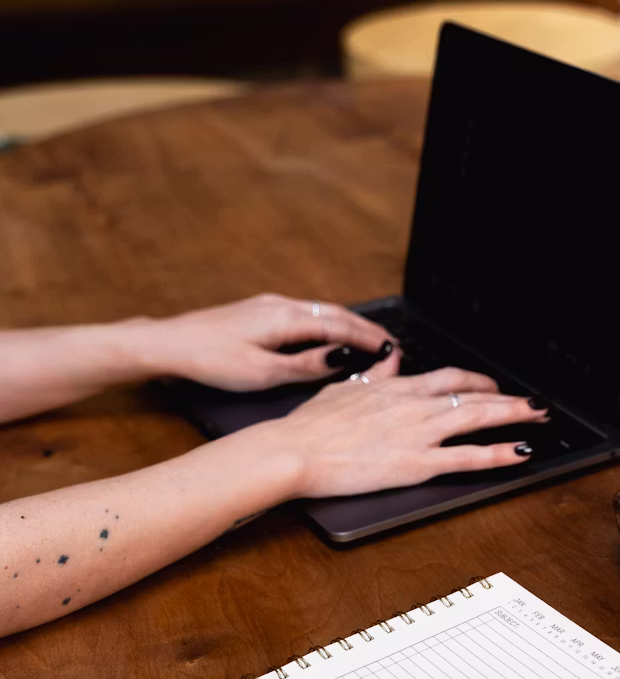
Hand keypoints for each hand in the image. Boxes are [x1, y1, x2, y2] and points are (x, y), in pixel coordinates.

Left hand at [127, 294, 395, 390]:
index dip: (370, 338)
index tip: (393, 349)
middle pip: (334, 313)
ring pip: (319, 311)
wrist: (168, 343)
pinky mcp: (257, 311)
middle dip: (365, 328)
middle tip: (389, 344)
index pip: (340, 325)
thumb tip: (340, 358)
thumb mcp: (263, 372)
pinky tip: (327, 335)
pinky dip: (325, 324)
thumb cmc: (210, 359)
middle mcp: (281, 305)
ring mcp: (268, 305)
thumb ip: (305, 365)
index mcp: (286, 318)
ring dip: (346, 325)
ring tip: (367, 340)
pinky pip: (303, 314)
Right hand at [267, 367, 548, 496]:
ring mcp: (419, 433)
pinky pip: (468, 458)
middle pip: (474, 395)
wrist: (294, 450)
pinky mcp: (417, 463)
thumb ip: (374, 373)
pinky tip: (520, 453)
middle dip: (509, 398)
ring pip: (478, 419)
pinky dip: (498, 454)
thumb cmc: (310, 425)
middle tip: (536, 402)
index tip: (493, 385)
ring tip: (540, 417)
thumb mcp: (343, 388)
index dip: (478, 381)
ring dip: (514, 415)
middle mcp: (415, 406)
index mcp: (396, 388)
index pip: (450, 379)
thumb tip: (392, 355)